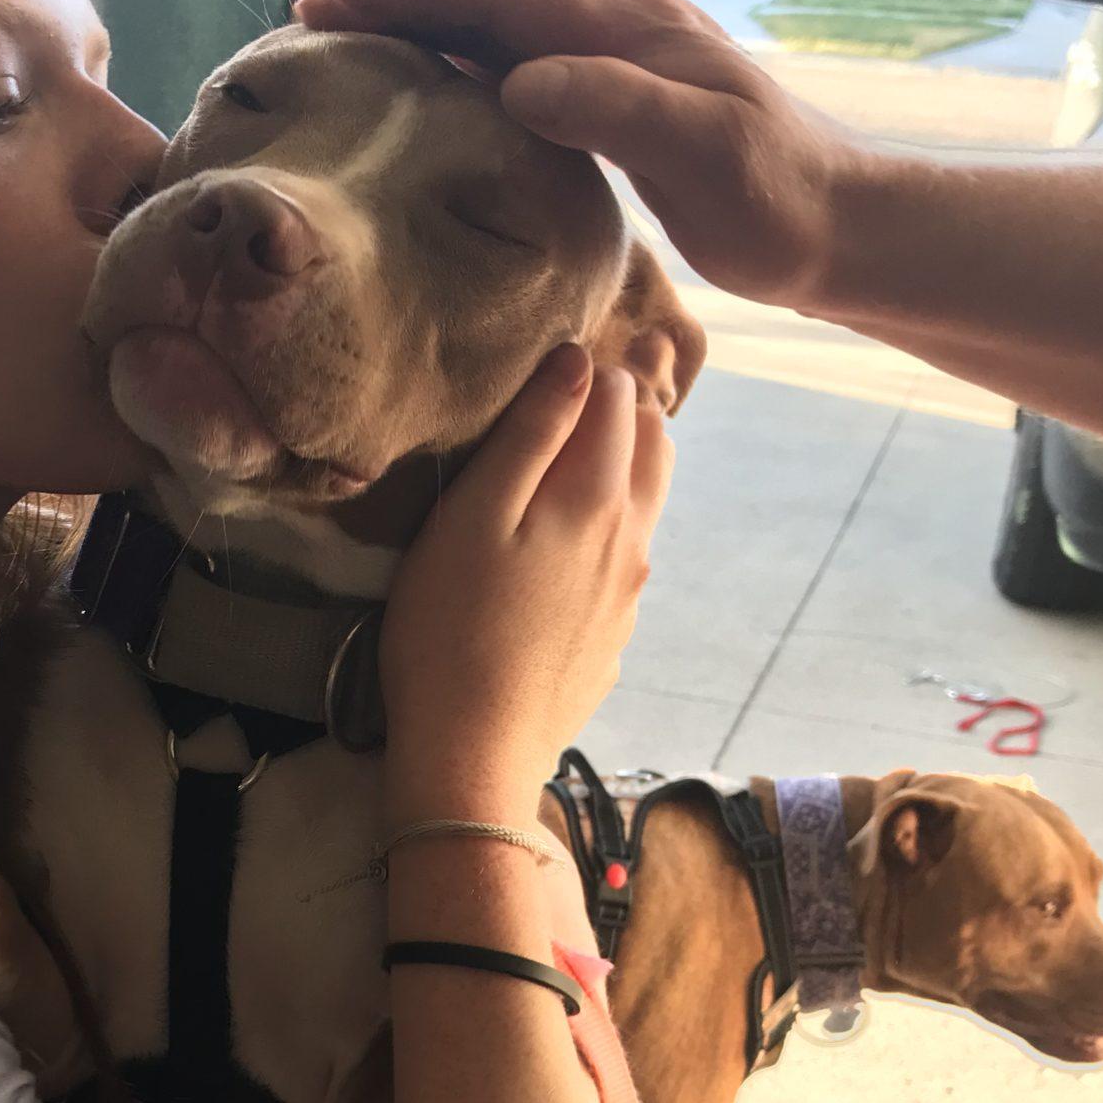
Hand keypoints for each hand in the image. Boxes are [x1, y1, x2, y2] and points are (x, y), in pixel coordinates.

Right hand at [296, 0, 867, 307]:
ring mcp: (624, 69)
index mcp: (629, 33)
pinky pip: (528, 73)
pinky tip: (439, 94)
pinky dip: (469, 70)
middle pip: (492, 0)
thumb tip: (521, 82)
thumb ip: (617, 109)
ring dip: (430, 30)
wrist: (842, 230)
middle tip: (317, 12)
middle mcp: (621, 34)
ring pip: (505, 33)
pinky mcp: (627, 110)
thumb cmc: (777, 200)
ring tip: (357, 43)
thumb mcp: (704, 154)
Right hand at [380, 344, 670, 824]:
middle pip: (652, 444)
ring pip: (650, 500)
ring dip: (637, 456)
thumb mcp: (472, 518)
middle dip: (635, 399)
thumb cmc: (450, 629)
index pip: (618, 399)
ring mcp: (629, 593)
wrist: (475, 754)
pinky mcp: (613, 635)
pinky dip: (620, 517)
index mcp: (597, 497)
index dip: (596, 366)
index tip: (574, 348)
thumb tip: (579, 362)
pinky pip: (629, 554)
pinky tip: (586, 530)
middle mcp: (631, 539)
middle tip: (620, 364)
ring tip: (616, 430)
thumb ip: (530, 436)